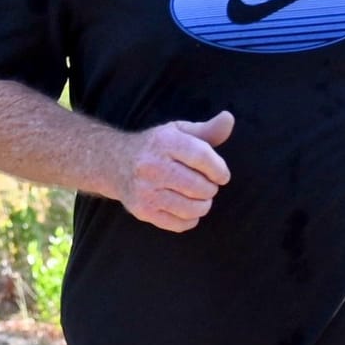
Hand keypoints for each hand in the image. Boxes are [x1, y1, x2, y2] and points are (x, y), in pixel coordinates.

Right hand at [117, 111, 234, 232]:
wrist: (116, 163)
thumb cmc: (157, 146)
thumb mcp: (179, 131)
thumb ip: (207, 129)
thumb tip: (228, 119)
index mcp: (164, 142)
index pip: (202, 157)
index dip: (219, 169)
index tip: (221, 175)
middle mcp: (152, 166)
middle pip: (199, 187)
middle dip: (210, 189)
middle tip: (207, 185)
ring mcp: (146, 191)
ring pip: (192, 208)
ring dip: (203, 205)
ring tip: (199, 197)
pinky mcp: (143, 211)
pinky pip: (180, 224)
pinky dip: (190, 219)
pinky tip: (186, 209)